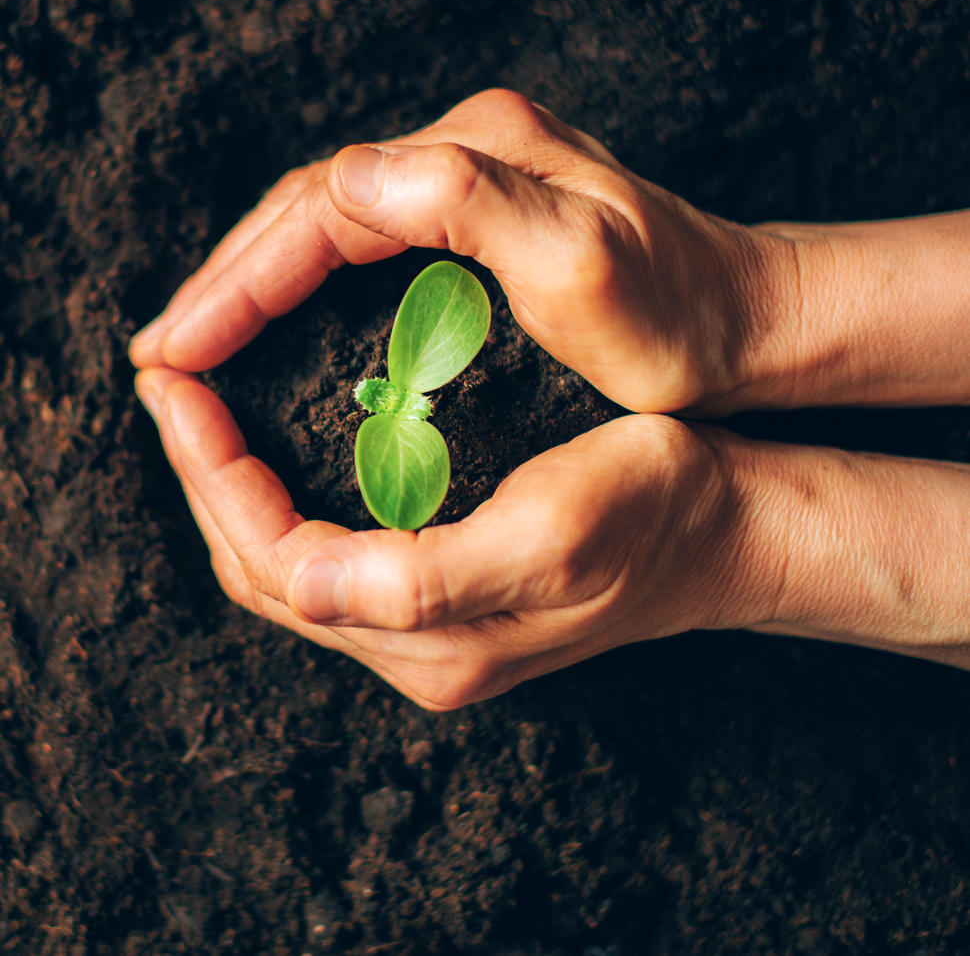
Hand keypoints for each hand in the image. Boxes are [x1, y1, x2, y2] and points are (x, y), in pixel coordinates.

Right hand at [129, 88, 772, 413]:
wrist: (751, 322)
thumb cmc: (678, 315)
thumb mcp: (582, 264)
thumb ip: (470, 204)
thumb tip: (348, 175)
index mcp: (476, 153)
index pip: (321, 206)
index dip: (240, 278)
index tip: (177, 348)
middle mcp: (467, 151)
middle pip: (310, 207)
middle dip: (229, 280)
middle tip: (165, 353)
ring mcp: (475, 182)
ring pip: (330, 225)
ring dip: (257, 282)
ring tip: (199, 341)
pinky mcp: (484, 220)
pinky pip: (366, 246)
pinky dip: (308, 286)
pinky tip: (281, 323)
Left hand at [133, 367, 765, 708]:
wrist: (726, 526)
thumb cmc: (653, 507)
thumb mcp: (550, 534)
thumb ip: (422, 577)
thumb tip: (297, 583)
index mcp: (433, 639)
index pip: (275, 565)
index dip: (213, 477)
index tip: (179, 390)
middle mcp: (420, 648)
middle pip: (265, 572)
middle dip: (206, 479)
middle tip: (175, 390)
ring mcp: (432, 630)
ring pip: (290, 567)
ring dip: (236, 488)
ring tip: (208, 412)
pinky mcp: (448, 600)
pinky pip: (330, 556)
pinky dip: (285, 498)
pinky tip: (283, 447)